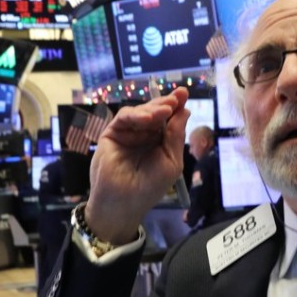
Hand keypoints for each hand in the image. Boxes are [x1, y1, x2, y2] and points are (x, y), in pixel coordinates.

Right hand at [85, 87, 189, 243]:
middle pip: (155, 111)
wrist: (124, 202)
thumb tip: (185, 110)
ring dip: (153, 108)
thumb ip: (176, 136)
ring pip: (140, 112)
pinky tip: (148, 118)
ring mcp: (128, 133)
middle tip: (176, 97)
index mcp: (160, 140)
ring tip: (165, 110)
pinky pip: (124, 118)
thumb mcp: (172, 161)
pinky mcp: (112, 134)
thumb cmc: (150, 186)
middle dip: (166, 103)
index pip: (168, 119)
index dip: (176, 105)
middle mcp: (144, 134)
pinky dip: (137, 115)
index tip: (184, 93)